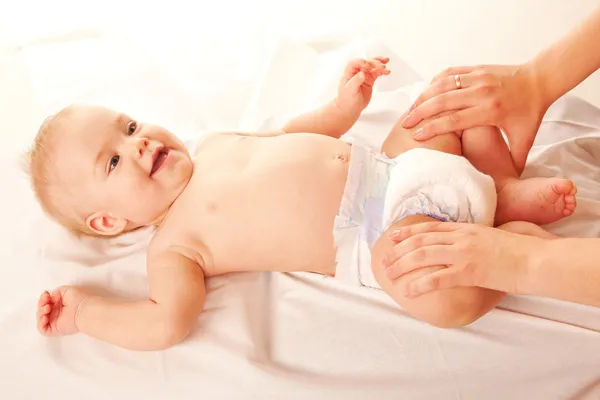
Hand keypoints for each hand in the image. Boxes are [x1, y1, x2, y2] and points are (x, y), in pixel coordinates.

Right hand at [37, 286, 88, 335]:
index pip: (45, 303)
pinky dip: (40, 323)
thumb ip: (55, 292)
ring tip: (48, 307)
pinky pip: (43, 329)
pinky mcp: (55, 329)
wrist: (84, 309)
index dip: (43, 299)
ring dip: (40, 312)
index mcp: (59, 305)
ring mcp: (55, 322)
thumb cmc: (78, 299)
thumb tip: (49, 298)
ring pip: (40, 319)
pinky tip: (45, 317)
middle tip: (46, 301)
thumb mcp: (65, 290)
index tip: (46, 294)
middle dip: (41, 304)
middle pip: (41, 310)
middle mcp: (56, 313)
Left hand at [336, 57, 389, 114]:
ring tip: (385, 68)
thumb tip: (362, 73)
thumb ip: (356, 81)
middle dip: (374, 63)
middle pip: (366, 63)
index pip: (354, 63)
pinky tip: (387, 72)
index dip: (361, 62)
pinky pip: (376, 73)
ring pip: (372, 66)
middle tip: (381, 67)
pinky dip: (382, 72)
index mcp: (349, 73)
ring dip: (379, 65)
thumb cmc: (346, 100)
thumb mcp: (350, 91)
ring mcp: (364, 75)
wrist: (350, 108)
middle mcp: (356, 72)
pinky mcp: (370, 80)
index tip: (367, 66)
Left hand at [382, 221, 546, 296]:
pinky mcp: (469, 271)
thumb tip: (472, 241)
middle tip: (384, 260)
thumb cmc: (524, 248)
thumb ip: (480, 236)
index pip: (430, 227)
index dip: (408, 231)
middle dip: (398, 250)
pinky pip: (437, 278)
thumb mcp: (497, 235)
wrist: (538, 259)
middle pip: (420, 240)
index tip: (392, 236)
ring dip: (402, 265)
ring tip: (389, 274)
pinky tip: (407, 290)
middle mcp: (461, 237)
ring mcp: (464, 253)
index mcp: (467, 228)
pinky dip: (419, 284)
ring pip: (422, 255)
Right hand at [401, 63, 546, 171]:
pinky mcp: (476, 69)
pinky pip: (449, 73)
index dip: (433, 128)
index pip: (454, 120)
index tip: (416, 136)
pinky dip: (434, 82)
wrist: (541, 79)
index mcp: (491, 110)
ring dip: (423, 97)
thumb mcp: (524, 138)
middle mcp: (482, 91)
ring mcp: (478, 77)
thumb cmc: (531, 111)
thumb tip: (504, 182)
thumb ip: (513, 159)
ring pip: (442, 85)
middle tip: (404, 124)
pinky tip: (424, 93)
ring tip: (409, 110)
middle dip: (420, 113)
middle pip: (442, 101)